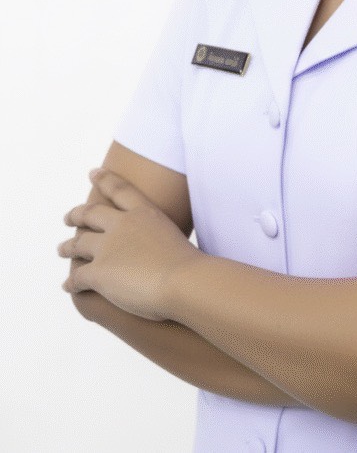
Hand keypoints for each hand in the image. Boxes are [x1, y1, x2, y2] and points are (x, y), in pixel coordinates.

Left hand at [58, 169, 199, 321]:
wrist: (184, 281)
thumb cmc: (191, 265)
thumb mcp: (176, 239)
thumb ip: (161, 238)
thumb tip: (160, 248)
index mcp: (143, 213)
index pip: (120, 190)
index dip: (105, 179)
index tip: (93, 172)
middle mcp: (121, 225)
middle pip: (91, 214)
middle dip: (77, 214)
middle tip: (68, 217)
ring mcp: (107, 247)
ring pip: (78, 244)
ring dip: (67, 247)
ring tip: (62, 249)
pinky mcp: (98, 272)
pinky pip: (77, 276)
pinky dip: (71, 282)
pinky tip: (67, 286)